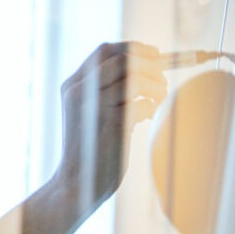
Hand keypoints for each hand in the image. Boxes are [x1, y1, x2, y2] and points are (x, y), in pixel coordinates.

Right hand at [55, 42, 168, 205]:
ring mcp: (93, 106)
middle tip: (162, 81)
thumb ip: (105, 91)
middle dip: (151, 64)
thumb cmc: (89, 149)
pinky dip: (150, 107)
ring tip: (158, 99)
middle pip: (123, 58)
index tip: (155, 57)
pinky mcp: (109, 124)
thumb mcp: (89, 113)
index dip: (135, 49)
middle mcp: (79, 90)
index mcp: (72, 85)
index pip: (106, 50)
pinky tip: (147, 118)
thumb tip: (144, 68)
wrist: (74, 185)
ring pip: (135, 77)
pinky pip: (141, 103)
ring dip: (156, 85)